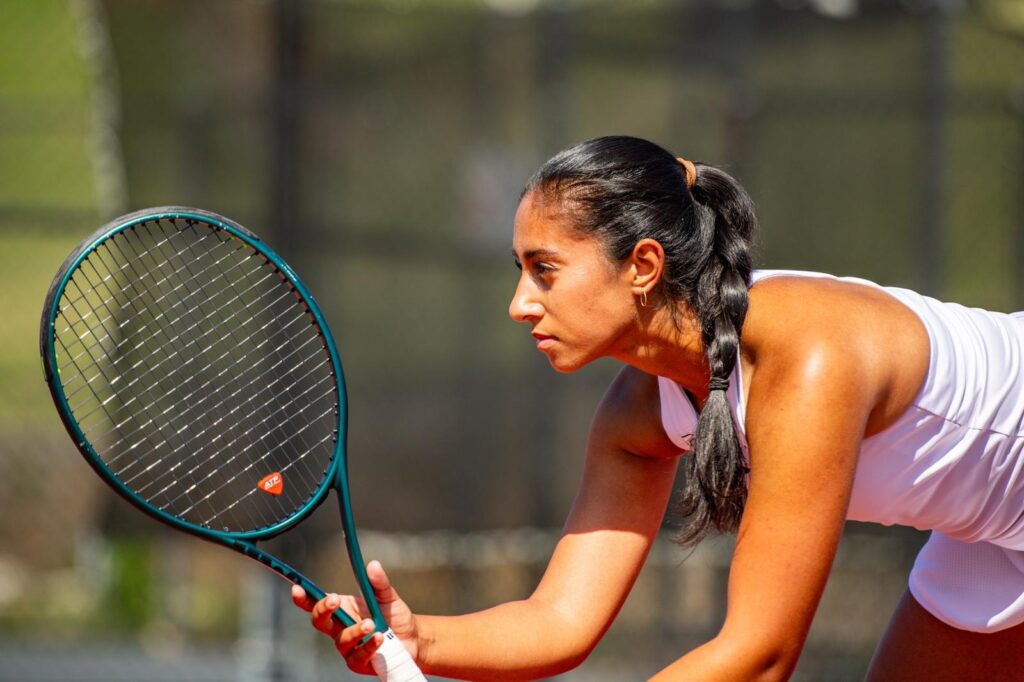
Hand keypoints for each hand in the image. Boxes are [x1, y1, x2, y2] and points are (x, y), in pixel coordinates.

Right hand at [291, 561, 418, 674]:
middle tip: (334, 600)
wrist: (413, 638)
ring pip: (340, 640)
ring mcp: (347, 646)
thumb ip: (378, 582)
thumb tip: (372, 564)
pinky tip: (379, 638)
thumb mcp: (387, 596)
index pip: (316, 602)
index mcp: (342, 608)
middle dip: (322, 609)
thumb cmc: (394, 615)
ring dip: (354, 630)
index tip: (297, 589)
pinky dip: (368, 646)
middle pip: (319, 621)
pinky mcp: (358, 662)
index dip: (303, 597)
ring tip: (371, 623)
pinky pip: (357, 655)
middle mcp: (339, 627)